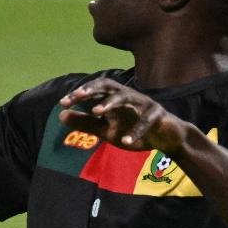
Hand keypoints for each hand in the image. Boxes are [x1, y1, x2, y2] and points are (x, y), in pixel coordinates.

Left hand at [58, 78, 185, 152]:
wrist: (165, 140)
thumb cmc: (134, 130)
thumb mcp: (106, 131)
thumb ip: (86, 123)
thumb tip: (61, 115)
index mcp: (114, 99)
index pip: (94, 91)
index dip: (79, 95)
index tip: (63, 103)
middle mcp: (128, 96)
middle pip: (109, 86)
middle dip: (93, 89)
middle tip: (77, 96)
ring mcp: (143, 104)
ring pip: (127, 97)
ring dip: (111, 103)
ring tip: (96, 111)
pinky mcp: (157, 115)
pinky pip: (146, 121)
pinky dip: (135, 131)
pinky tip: (125, 141)